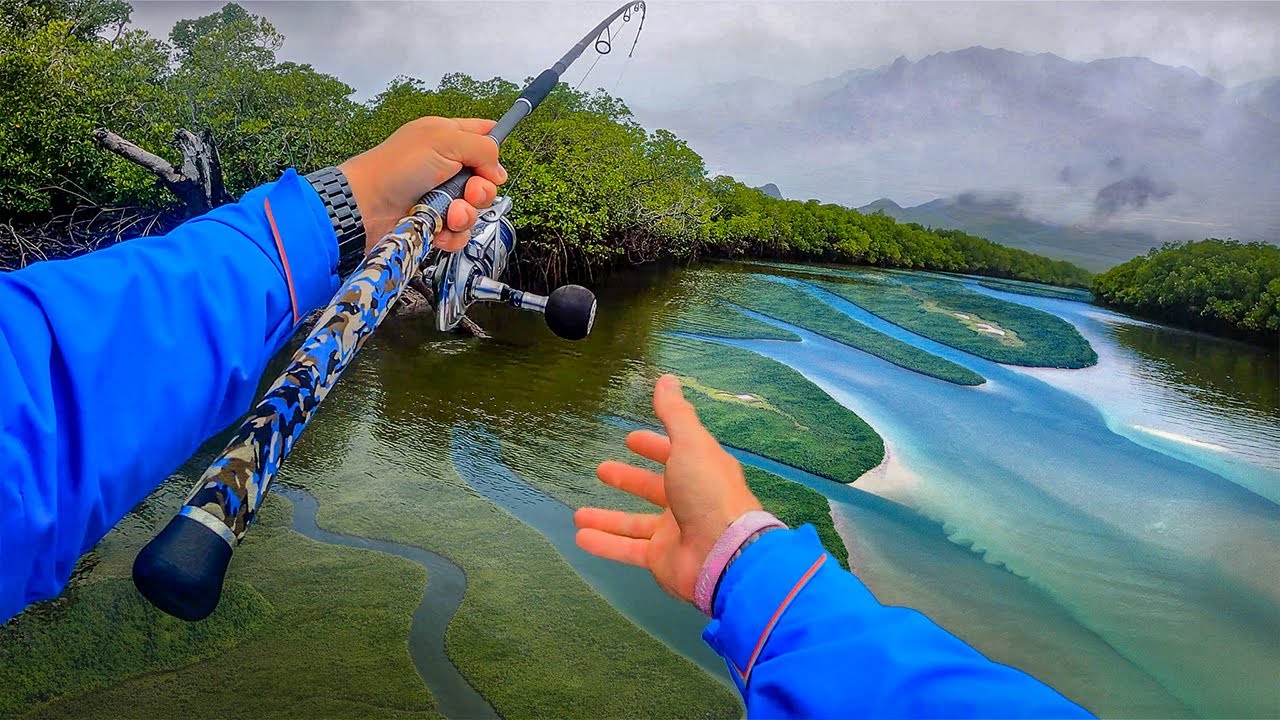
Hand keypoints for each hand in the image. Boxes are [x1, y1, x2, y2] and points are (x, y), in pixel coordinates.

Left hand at [339, 117, 508, 251]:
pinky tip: (439, 229)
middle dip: (481, 190)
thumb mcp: (443, 140)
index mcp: (448, 138)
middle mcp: (447, 167)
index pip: (483, 135)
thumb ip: (481, 147)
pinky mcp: (435, 223)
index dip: (494, 147)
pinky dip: (452, 233)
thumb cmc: (396, 167)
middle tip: (468, 190)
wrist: (366, 206)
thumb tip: (499, 170)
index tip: (493, 161)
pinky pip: (460, 233)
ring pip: (475, 210)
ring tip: (449, 213)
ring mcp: (441, 197)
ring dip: (466, 214)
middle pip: (485, 180)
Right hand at [574, 374, 762, 602]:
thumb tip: (667, 379)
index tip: (630, 440)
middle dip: (628, 480)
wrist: (724, 553)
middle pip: (653, 488)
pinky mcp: (662, 559)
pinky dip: (605, 544)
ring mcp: (675, 533)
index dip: (653, 446)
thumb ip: (675, 414)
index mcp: (701, 472)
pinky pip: (628, 549)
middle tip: (601, 470)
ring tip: (577, 514)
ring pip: (635, 524)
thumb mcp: (690, 444)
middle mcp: (689, 502)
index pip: (674, 454)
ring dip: (607, 518)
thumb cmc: (708, 491)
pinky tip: (580, 537)